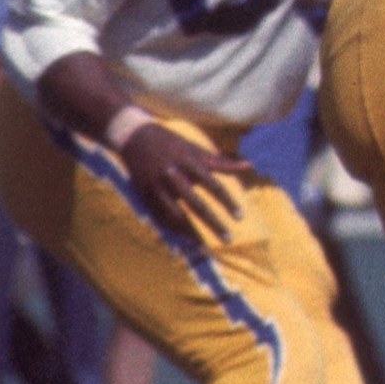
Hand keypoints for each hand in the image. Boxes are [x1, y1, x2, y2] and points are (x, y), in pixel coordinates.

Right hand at [116, 118, 249, 247]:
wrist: (134, 137)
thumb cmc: (172, 143)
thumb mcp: (196, 149)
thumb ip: (222, 162)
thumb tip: (250, 166)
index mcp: (189, 162)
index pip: (214, 186)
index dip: (228, 202)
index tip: (240, 217)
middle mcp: (174, 176)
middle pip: (197, 205)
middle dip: (213, 223)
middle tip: (228, 239)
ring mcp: (157, 187)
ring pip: (176, 216)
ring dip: (191, 232)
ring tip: (204, 246)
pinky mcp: (144, 195)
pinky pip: (159, 217)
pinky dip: (171, 230)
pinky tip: (182, 240)